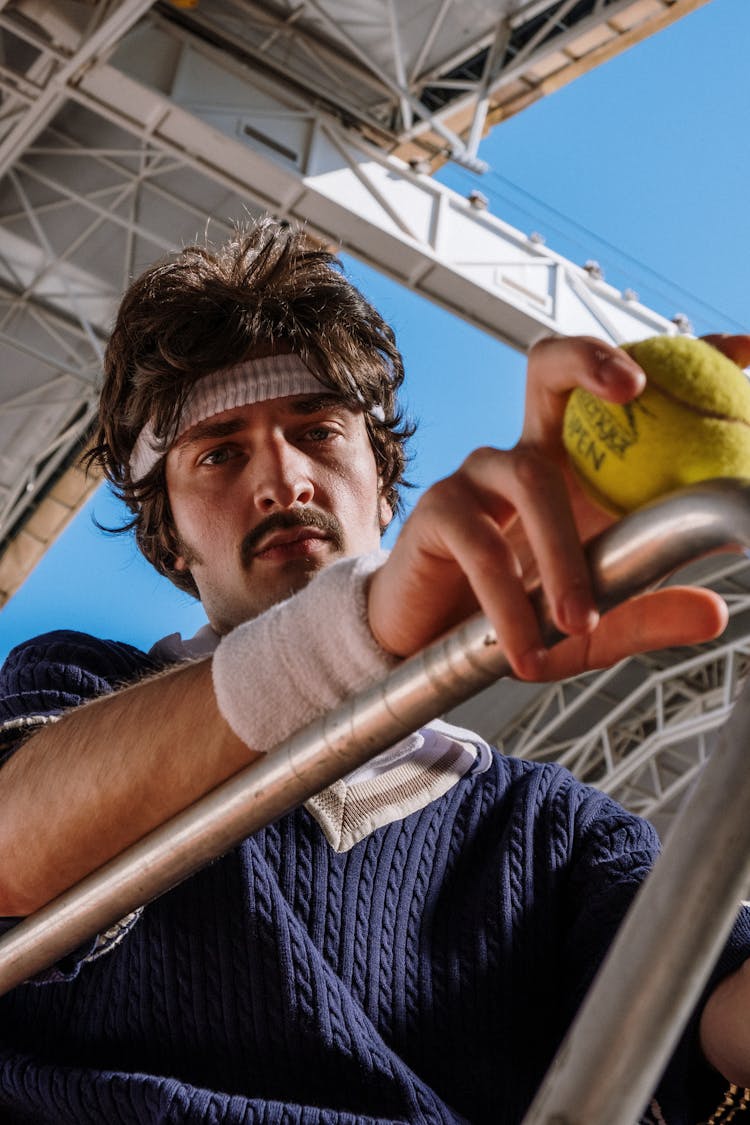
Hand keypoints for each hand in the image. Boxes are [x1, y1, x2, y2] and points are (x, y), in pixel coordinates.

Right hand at [368, 335, 732, 680]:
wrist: (435, 652)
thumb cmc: (518, 619)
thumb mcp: (593, 626)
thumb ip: (646, 612)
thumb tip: (714, 612)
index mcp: (576, 466)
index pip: (621, 394)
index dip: (676, 359)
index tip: (741, 349)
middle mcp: (528, 454)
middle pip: (549, 369)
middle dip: (591, 358)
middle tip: (635, 388)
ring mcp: (480, 476)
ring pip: (529, 478)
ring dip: (561, 553)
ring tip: (577, 621)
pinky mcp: (438, 512)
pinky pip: (481, 548)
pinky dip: (508, 605)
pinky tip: (525, 649)